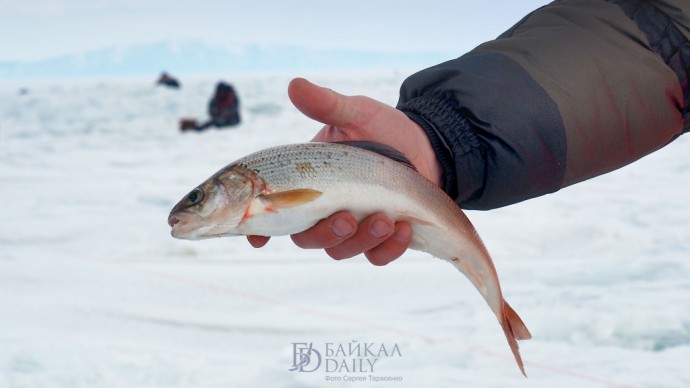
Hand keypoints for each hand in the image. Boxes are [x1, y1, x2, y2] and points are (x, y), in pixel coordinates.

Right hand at [247, 77, 441, 264]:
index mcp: (309, 180)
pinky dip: (387, 248)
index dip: (260, 227)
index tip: (257, 238)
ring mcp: (353, 226)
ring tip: (384, 219)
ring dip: (360, 240)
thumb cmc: (383, 129)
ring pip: (341, 250)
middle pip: (307, 237)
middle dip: (325, 234)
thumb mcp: (355, 114)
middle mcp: (325, 208)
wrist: (425, 146)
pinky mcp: (380, 238)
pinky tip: (402, 229)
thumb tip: (295, 84)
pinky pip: (377, 257)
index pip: (274, 208)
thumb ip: (326, 105)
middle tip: (347, 218)